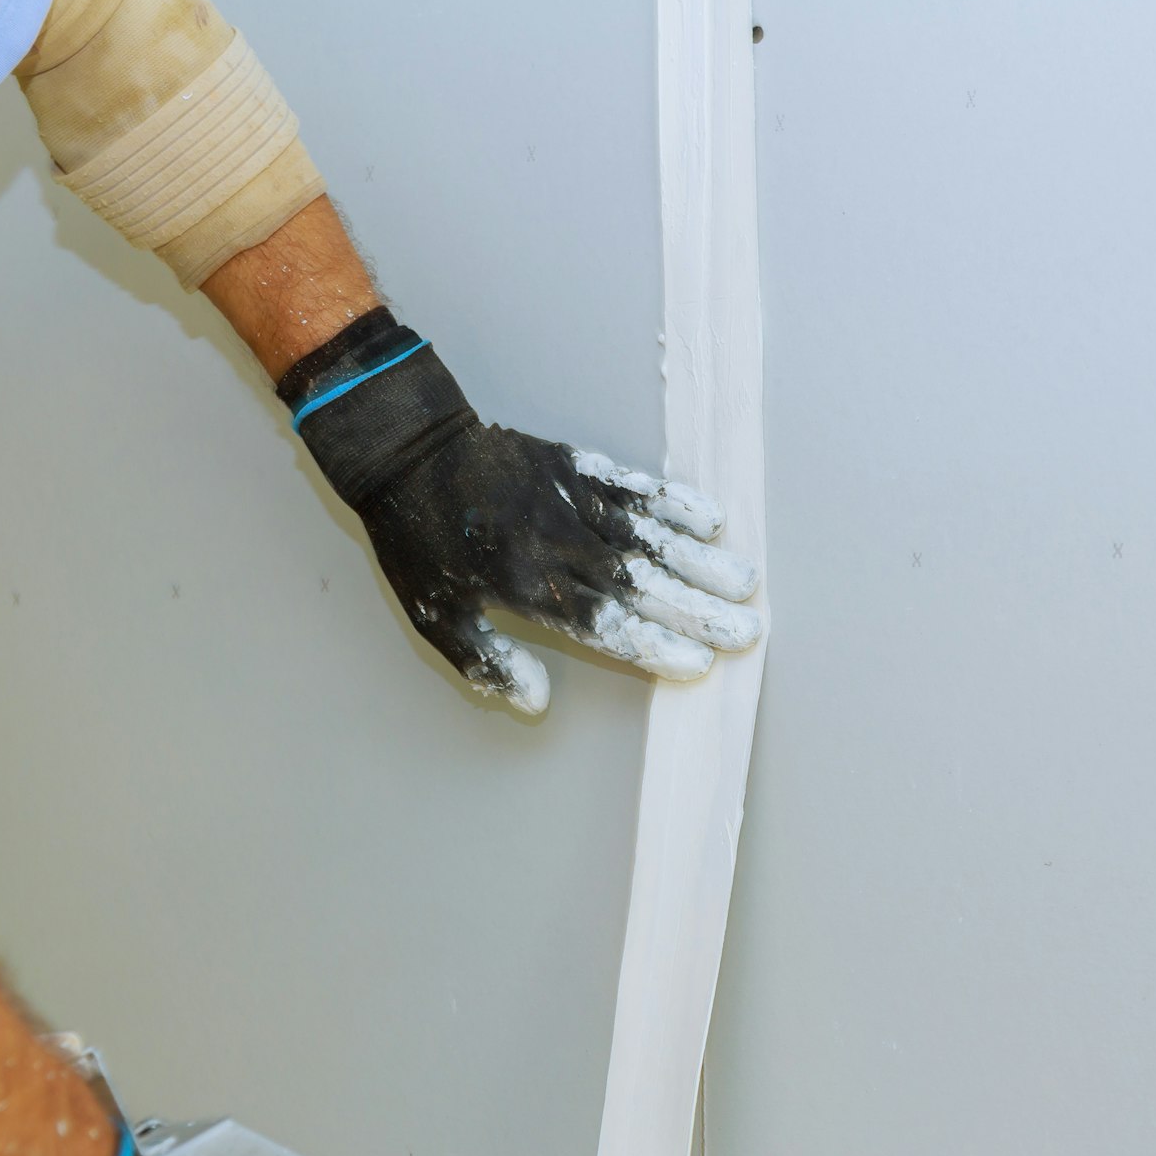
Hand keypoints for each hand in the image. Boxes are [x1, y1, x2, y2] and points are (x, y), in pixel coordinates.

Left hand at [278, 309, 761, 714]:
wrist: (407, 451)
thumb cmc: (420, 541)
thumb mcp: (436, 615)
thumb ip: (489, 661)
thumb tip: (537, 703)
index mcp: (528, 588)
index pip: (605, 624)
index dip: (654, 644)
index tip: (698, 662)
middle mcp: (560, 546)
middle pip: (642, 585)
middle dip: (698, 609)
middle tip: (748, 630)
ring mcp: (573, 502)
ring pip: (648, 537)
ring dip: (700, 561)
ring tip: (746, 582)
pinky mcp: (576, 466)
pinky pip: (634, 486)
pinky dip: (673, 501)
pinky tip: (711, 520)